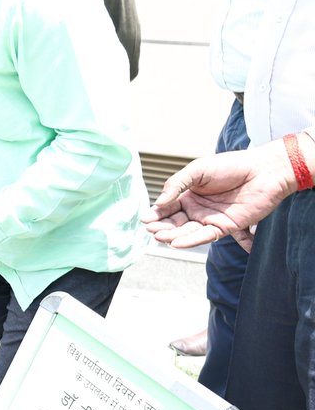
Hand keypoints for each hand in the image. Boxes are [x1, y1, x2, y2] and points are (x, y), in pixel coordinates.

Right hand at [141, 141, 301, 251]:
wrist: (264, 170)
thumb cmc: (231, 166)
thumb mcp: (197, 170)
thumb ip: (176, 184)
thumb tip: (159, 202)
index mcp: (189, 195)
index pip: (167, 208)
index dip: (156, 213)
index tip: (146, 219)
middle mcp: (198, 210)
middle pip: (175, 222)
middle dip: (161, 227)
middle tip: (151, 229)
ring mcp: (211, 219)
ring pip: (187, 232)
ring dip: (172, 236)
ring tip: (160, 237)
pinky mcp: (226, 227)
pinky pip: (205, 236)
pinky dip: (190, 241)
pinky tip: (176, 243)